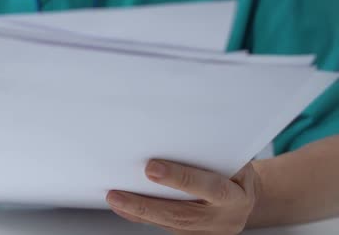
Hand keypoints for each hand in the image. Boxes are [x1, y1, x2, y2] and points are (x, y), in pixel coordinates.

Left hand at [106, 160, 260, 234]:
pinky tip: (123, 207)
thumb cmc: (235, 172)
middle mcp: (222, 218)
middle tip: (117, 193)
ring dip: (137, 212)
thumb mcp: (235, 159)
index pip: (208, 187)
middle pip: (180, 214)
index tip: (151, 168)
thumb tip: (177, 135)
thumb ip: (211, 153)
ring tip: (114, 198)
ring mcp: (206, 231)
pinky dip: (141, 216)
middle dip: (145, 204)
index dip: (180, 178)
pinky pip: (165, 226)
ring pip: (169, 223)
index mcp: (236, 196)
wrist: (245, 198)